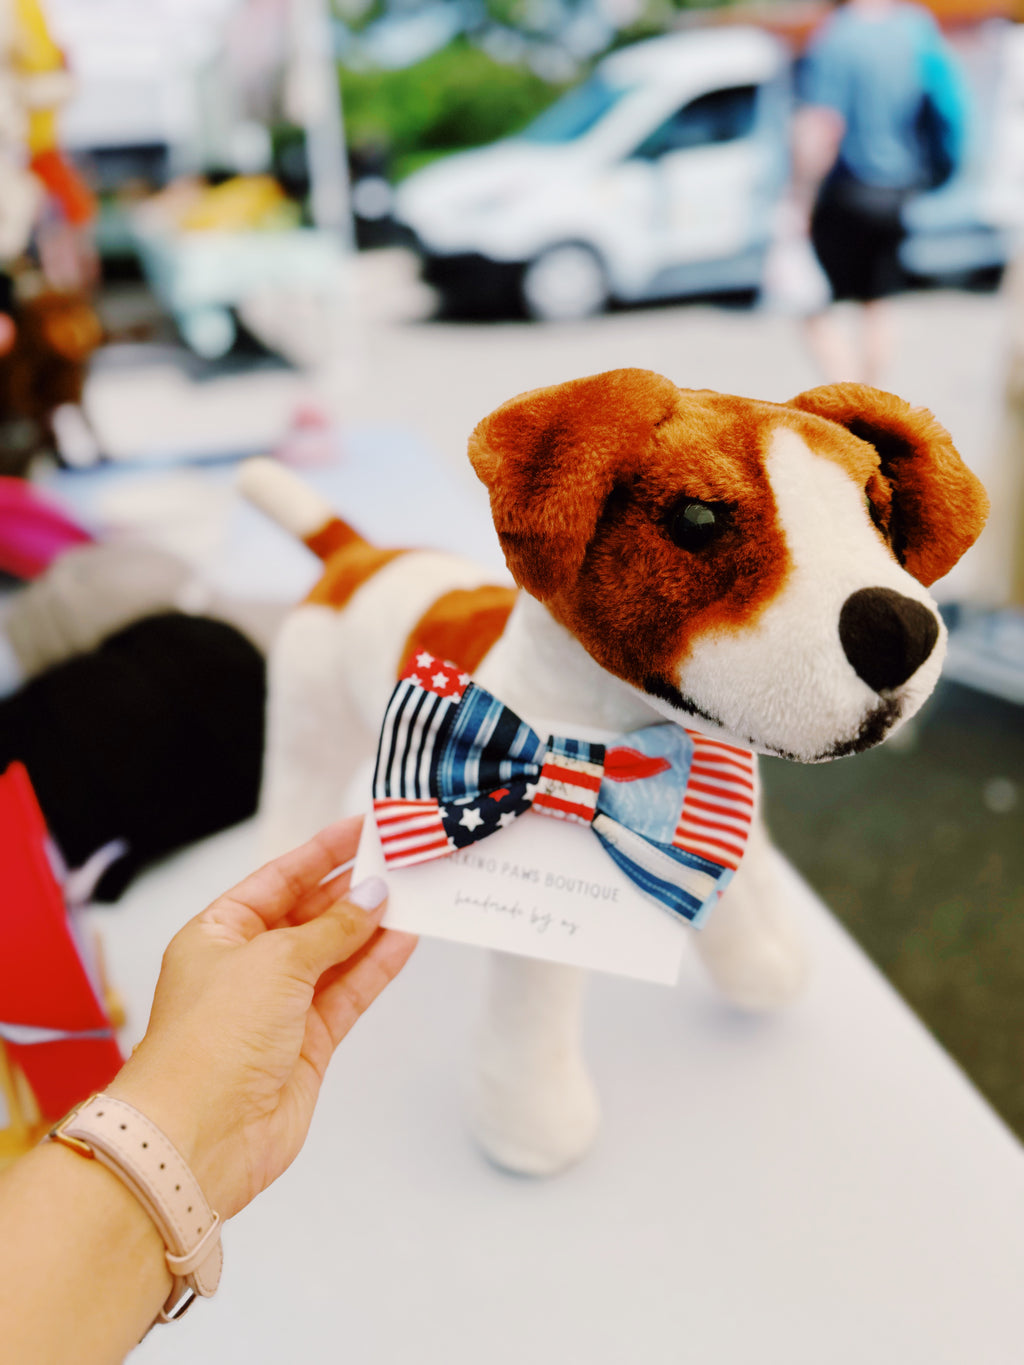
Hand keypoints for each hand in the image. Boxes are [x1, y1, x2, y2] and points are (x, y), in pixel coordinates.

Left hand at [107, 819, 415, 1218]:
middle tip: (398, 861)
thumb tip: (370, 898)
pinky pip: (349, 993)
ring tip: (414, 894)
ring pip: (335, 955)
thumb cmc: (211, 1040)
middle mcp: (246, 967)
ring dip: (372, 927)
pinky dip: (377, 967)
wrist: (203, 1134)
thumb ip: (331, 928)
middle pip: (309, 915)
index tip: (361, 829)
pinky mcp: (308, 1044)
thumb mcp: (275, 960)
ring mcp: (279, 1007)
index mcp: (217, 934)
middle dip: (352, 890)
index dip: (321, 853)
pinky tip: (405, 940)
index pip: (278, 879)